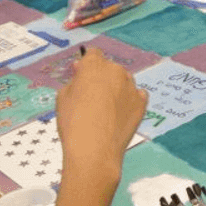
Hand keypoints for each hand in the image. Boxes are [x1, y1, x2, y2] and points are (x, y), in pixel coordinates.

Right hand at [55, 48, 147, 186]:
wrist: (94, 150)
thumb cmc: (74, 123)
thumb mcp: (63, 97)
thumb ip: (74, 80)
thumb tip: (80, 71)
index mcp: (94, 65)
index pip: (93, 54)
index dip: (87, 65)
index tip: (82, 75)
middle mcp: (116, 71)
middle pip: (109, 68)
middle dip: (102, 78)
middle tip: (93, 97)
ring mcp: (131, 87)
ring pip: (124, 81)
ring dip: (117, 88)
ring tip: (107, 109)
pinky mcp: (142, 104)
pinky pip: (137, 96)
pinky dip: (130, 100)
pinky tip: (121, 113)